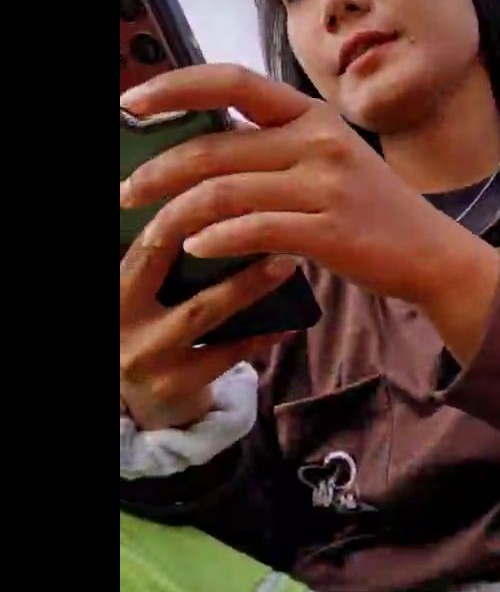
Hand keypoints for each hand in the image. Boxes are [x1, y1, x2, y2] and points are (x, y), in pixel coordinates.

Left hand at [120, 65, 499, 360]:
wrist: (430, 253)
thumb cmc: (370, 210)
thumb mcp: (328, 159)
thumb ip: (274, 146)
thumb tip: (199, 145)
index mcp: (311, 114)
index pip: (232, 82)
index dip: (175, 87)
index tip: (130, 102)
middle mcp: (318, 140)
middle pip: (215, 146)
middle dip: (158, 171)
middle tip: (127, 193)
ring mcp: (326, 185)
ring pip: (225, 192)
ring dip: (176, 215)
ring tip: (152, 232)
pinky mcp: (330, 230)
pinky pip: (255, 230)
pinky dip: (216, 241)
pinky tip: (196, 249)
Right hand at [120, 217, 297, 430]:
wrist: (129, 405)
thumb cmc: (147, 333)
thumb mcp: (142, 298)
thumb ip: (167, 265)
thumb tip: (223, 211)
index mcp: (117, 288)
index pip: (147, 240)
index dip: (184, 211)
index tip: (232, 185)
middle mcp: (122, 318)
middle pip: (161, 262)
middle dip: (212, 234)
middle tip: (264, 212)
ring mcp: (147, 354)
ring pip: (202, 311)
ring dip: (248, 285)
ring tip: (287, 263)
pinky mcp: (175, 386)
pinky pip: (227, 355)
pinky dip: (261, 335)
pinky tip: (290, 320)